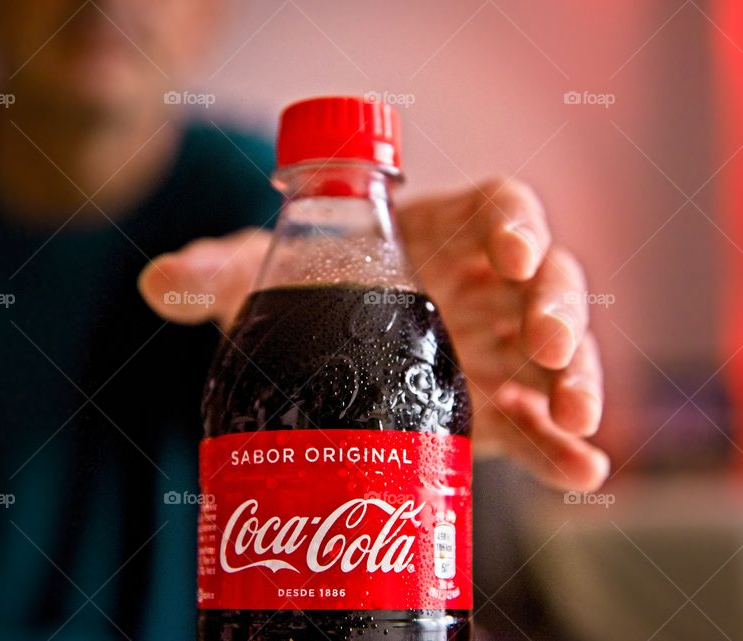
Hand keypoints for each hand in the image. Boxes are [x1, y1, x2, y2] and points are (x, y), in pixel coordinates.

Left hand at [139, 178, 606, 491]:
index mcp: (438, 230)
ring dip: (578, 379)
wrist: (300, 355)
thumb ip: (215, 272)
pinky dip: (562, 448)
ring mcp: (491, 349)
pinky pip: (536, 426)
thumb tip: (160, 282)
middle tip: (547, 346)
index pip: (499, 207)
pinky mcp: (487, 412)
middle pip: (547, 279)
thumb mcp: (255, 276)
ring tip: (579, 417)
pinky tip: (582, 473)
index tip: (511, 251)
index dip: (517, 223)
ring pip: (558, 354)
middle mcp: (479, 285)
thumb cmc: (292, 289)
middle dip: (558, 308)